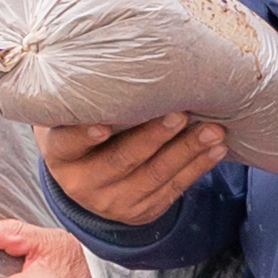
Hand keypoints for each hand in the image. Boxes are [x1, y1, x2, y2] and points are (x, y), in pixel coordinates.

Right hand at [40, 108, 232, 232]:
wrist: (92, 177)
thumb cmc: (88, 131)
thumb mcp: (77, 118)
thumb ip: (95, 102)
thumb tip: (137, 66)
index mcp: (61, 155)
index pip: (68, 144)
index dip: (83, 136)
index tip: (102, 124)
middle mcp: (82, 183)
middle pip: (120, 160)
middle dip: (154, 137)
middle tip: (180, 114)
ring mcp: (111, 202)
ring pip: (154, 176)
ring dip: (188, 151)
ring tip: (213, 130)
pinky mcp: (140, 211)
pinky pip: (173, 189)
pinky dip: (198, 167)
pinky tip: (216, 149)